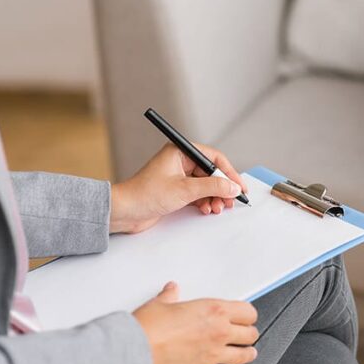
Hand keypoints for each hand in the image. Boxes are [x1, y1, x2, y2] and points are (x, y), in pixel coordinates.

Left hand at [110, 143, 247, 233]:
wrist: (124, 211)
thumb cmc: (145, 195)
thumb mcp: (184, 190)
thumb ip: (212, 187)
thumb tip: (232, 187)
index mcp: (180, 152)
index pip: (213, 158)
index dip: (229, 172)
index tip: (239, 185)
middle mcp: (180, 161)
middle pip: (211, 173)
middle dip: (222, 188)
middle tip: (230, 201)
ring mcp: (178, 177)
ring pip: (206, 185)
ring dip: (214, 197)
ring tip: (216, 208)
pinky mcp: (176, 191)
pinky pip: (198, 194)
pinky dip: (205, 202)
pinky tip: (206, 209)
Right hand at [133, 282, 259, 363]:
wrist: (135, 350)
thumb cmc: (148, 325)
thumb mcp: (160, 303)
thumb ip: (171, 295)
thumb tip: (172, 289)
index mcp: (214, 310)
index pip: (248, 312)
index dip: (248, 315)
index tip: (245, 317)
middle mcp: (219, 332)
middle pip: (250, 334)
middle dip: (249, 334)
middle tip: (245, 335)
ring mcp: (214, 354)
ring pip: (245, 356)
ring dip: (248, 354)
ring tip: (249, 353)